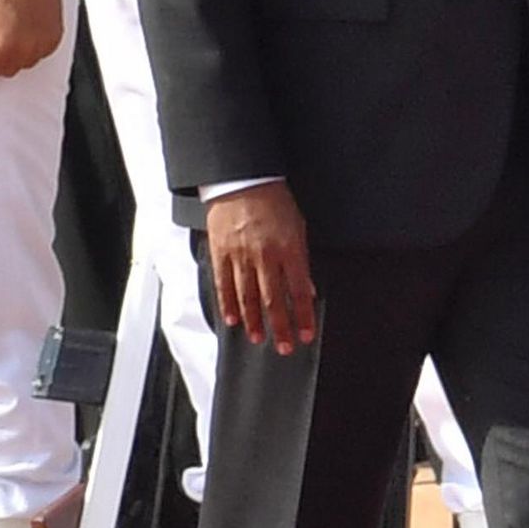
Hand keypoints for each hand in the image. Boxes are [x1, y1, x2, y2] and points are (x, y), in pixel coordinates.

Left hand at [0, 0, 65, 81]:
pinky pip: (42, 52)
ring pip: (27, 63)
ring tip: (13, 29)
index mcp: (1, 51)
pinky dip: (35, 45)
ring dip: (19, 54)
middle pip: (9, 71)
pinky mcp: (55, 37)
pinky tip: (28, 27)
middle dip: (1, 59)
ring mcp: (42, 46)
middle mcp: (24, 53)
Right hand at [206, 182, 319, 355]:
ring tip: (259, 338)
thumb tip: (308, 289)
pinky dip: (228, 305)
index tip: (307, 333)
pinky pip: (224, 285)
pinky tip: (233, 320)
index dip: (303, 315)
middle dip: (281, 327)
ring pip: (248, 297)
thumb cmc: (273, 201)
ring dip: (255, 322)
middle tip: (285, 347)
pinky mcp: (221, 253)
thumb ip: (302, 260)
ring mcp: (241, 256)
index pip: (299, 291)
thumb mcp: (298, 227)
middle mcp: (265, 256)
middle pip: (274, 300)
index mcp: (289, 248)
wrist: (241, 180)